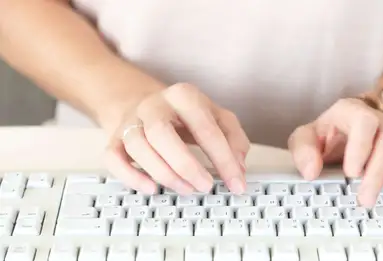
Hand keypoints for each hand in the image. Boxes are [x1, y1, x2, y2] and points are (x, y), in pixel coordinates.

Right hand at [103, 83, 248, 194]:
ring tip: (186, 189)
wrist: (149, 105)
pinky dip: (130, 176)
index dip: (224, 160)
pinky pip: (113, 158)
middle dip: (186, 165)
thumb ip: (234, 140)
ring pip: (137, 147)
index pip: (205, 128)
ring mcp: (131, 122)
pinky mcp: (115, 139)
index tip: (236, 183)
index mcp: (184, 96)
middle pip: (161, 134)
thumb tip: (238, 169)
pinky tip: (151, 188)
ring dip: (163, 174)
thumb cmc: (188, 116)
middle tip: (205, 187)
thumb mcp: (218, 117)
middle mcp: (154, 106)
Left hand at [288, 98, 382, 206]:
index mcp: (351, 112)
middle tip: (365, 197)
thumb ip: (303, 150)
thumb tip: (311, 171)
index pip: (364, 122)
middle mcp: (378, 118)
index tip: (351, 172)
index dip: (361, 147)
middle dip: (378, 171)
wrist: (345, 126)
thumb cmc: (326, 134)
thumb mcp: (305, 138)